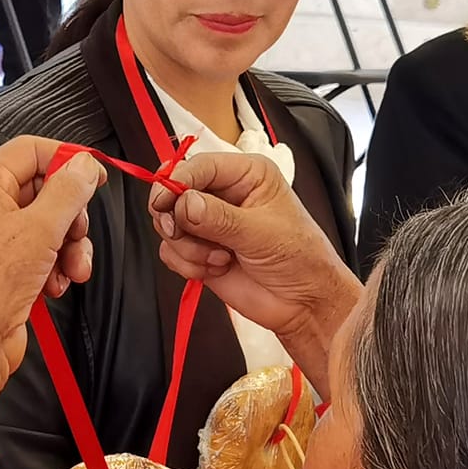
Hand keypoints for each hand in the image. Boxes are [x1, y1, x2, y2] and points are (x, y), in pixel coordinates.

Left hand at [0, 137, 105, 442]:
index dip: (67, 159)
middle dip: (70, 216)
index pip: (30, 150)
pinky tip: (55, 286)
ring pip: (44, 226)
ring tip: (73, 270)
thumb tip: (86, 165)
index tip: (97, 178)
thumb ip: (69, 190)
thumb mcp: (41, 228)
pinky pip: (36, 253)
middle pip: (42, 190)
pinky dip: (52, 267)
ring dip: (68, 247)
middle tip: (78, 236)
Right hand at [147, 151, 362, 380]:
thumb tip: (183, 204)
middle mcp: (223, 194)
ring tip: (220, 259)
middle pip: (174, 193)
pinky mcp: (199, 251)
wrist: (303, 302)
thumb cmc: (299, 258)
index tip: (164, 202)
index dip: (176, 181)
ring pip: (169, 225)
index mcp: (246, 174)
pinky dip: (187, 264)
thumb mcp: (261, 233)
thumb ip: (219, 218)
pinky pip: (171, 252)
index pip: (198, 166)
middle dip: (175, 218)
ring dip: (188, 247)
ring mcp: (208, 224)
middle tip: (182, 233)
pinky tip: (216, 269)